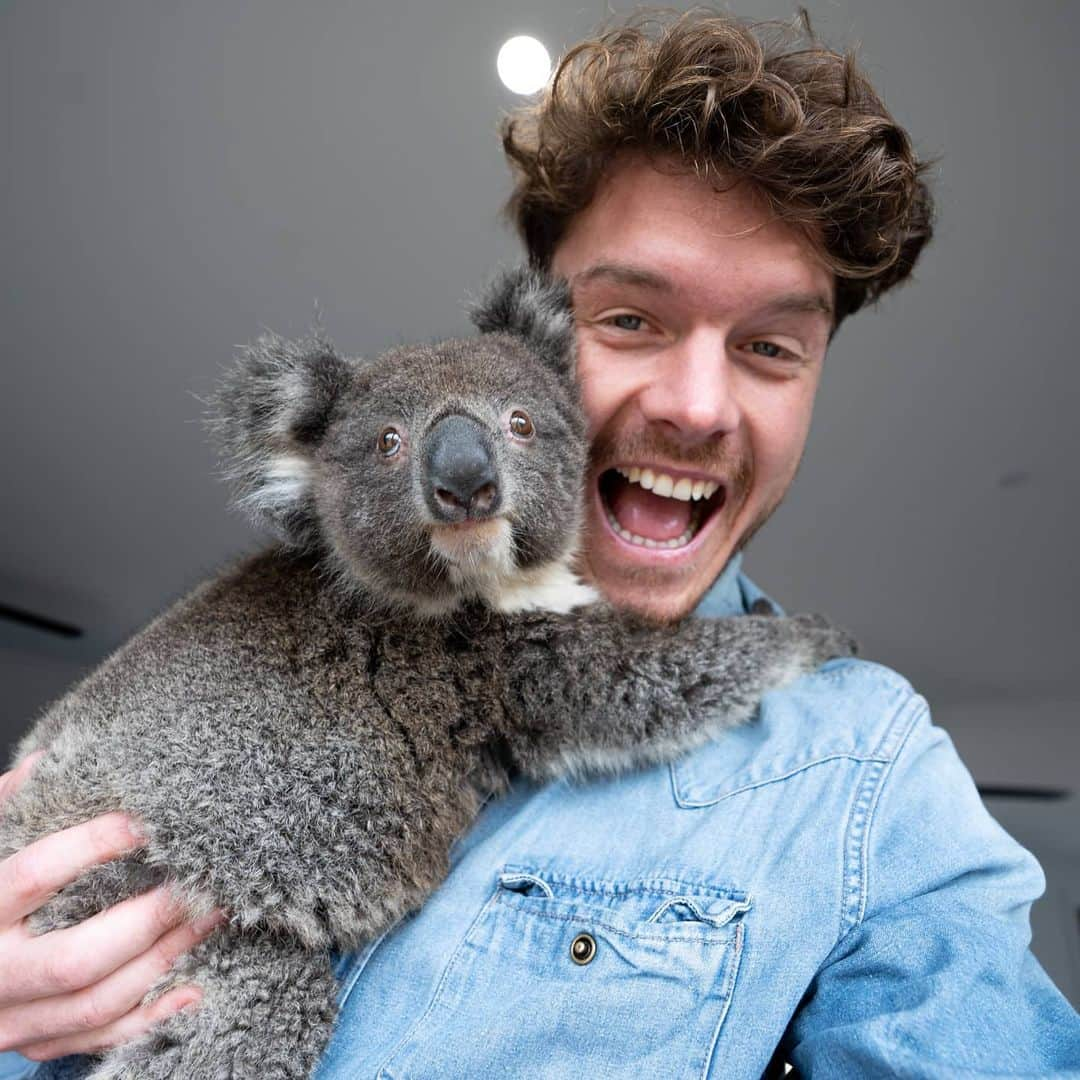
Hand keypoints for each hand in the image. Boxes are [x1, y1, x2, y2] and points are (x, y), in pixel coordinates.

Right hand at [0, 751, 223, 1061]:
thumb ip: (3, 808)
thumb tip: (44, 763)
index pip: (35, 875)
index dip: (93, 845)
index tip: (146, 822)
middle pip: (77, 957)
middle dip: (149, 920)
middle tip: (200, 884)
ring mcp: (10, 1019)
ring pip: (96, 1004)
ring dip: (163, 960)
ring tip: (211, 918)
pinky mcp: (34, 1042)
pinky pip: (99, 1039)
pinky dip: (151, 1018)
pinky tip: (194, 987)